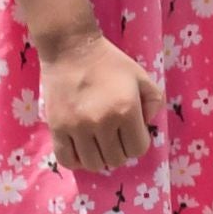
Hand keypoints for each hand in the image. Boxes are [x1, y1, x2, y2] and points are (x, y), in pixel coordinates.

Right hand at [39, 30, 165, 173]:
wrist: (71, 50)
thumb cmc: (110, 63)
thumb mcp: (142, 77)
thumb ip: (155, 102)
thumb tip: (146, 124)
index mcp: (126, 111)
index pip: (138, 149)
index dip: (138, 142)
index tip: (133, 131)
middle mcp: (102, 123)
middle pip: (116, 159)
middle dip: (121, 151)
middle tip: (116, 136)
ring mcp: (77, 127)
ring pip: (93, 164)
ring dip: (100, 157)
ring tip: (99, 143)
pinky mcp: (57, 128)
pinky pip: (67, 159)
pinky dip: (77, 161)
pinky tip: (82, 150)